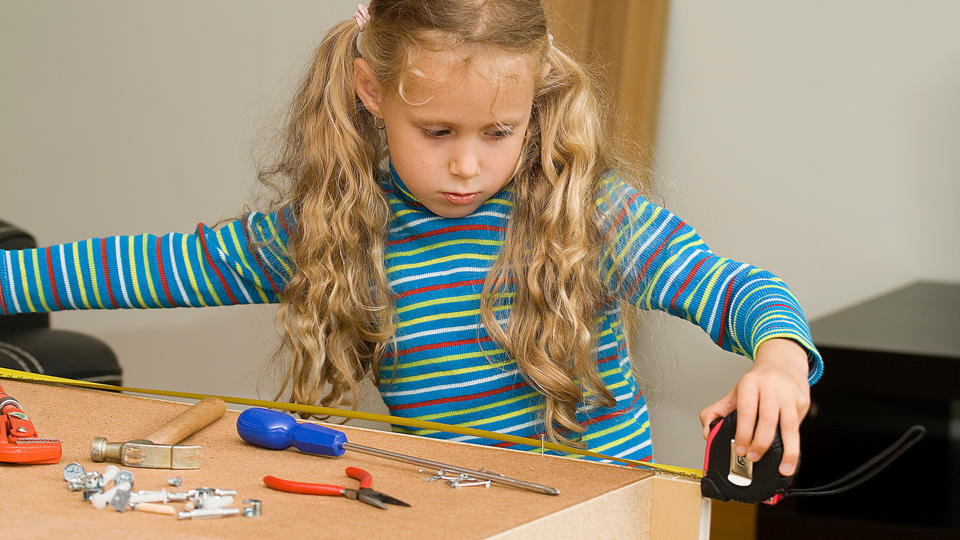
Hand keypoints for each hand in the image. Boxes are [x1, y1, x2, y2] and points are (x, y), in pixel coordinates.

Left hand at [699, 338, 809, 475]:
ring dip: (788, 451)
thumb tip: (707, 433)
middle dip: (760, 442)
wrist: (783, 363)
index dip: (743, 432)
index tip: (740, 449)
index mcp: (751, 384)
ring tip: (784, 468)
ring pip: (790, 426)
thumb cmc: (758, 382)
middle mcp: (772, 388)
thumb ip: (716, 412)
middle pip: (767, 419)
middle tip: (753, 457)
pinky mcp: (803, 402)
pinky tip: (790, 456)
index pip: (746, 411)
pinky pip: (798, 428)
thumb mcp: (735, 392)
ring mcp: (790, 395)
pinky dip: (795, 444)